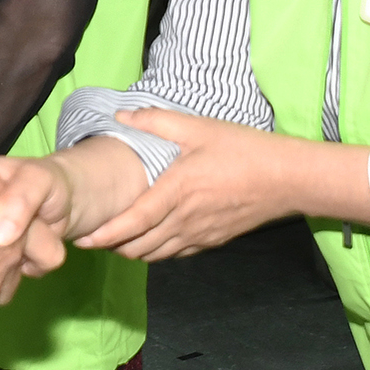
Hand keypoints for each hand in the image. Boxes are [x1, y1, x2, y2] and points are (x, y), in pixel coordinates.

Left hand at [73, 110, 369, 261]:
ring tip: (112, 239)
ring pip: (155, 255)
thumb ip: (157, 121)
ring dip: (131, 251)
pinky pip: (175, 254)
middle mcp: (184, 220)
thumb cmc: (242, 149)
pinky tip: (148, 239)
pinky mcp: (211, 241)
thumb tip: (121, 115)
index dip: (105, 235)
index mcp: (176, 192)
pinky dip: (155, 251)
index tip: (83, 237)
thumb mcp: (198, 128)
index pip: (131, 223)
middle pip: (138, 246)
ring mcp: (199, 235)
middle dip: (111, 246)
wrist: (286, 179)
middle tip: (89, 236)